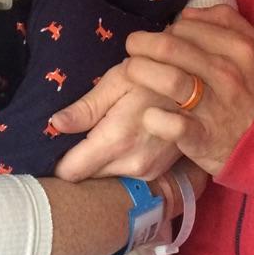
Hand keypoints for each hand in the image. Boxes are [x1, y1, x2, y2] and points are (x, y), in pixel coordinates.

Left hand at [51, 62, 182, 181]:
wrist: (200, 90)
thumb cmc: (154, 77)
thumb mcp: (117, 81)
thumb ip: (85, 107)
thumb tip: (54, 125)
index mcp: (116, 141)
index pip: (70, 172)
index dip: (57, 160)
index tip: (53, 145)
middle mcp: (132, 165)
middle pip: (86, 177)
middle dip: (77, 160)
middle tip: (77, 133)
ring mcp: (147, 172)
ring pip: (104, 177)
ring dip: (98, 161)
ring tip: (102, 132)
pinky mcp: (157, 173)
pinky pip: (124, 175)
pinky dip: (117, 161)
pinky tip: (121, 139)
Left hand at [124, 4, 253, 175]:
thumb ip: (227, 22)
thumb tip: (187, 14)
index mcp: (240, 48)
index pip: (186, 26)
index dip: (167, 30)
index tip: (161, 40)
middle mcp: (227, 74)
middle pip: (169, 47)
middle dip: (141, 44)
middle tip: (132, 48)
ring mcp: (214, 107)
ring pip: (166, 80)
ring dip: (139, 71)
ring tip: (129, 71)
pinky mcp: (202, 138)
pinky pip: (169, 124)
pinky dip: (153, 117)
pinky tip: (148, 113)